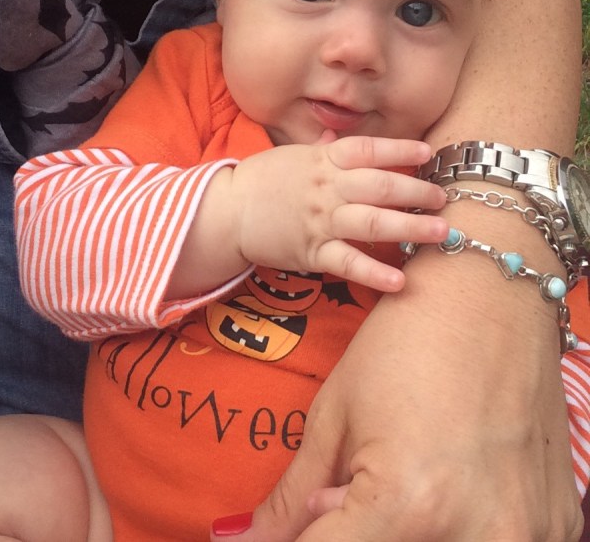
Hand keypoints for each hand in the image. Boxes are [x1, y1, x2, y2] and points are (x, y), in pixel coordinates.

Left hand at [210, 254, 582, 541]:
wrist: (491, 292)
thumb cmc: (405, 340)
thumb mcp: (337, 414)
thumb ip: (295, 494)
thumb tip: (251, 540)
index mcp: (407, 503)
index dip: (301, 541)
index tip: (293, 530)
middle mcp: (473, 530)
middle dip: (358, 530)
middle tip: (353, 489)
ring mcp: (525, 531)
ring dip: (411, 530)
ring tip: (404, 478)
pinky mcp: (556, 520)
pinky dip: (464, 526)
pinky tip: (450, 479)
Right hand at [229, 136, 447, 292]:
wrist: (226, 211)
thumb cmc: (262, 180)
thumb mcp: (293, 154)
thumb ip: (322, 148)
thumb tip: (337, 134)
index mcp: (324, 160)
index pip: (368, 150)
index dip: (400, 151)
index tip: (428, 154)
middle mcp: (327, 187)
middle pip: (380, 187)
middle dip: (417, 193)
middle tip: (443, 200)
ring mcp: (321, 220)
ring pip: (372, 223)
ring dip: (409, 228)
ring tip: (439, 233)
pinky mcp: (312, 252)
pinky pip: (347, 262)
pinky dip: (374, 272)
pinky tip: (399, 281)